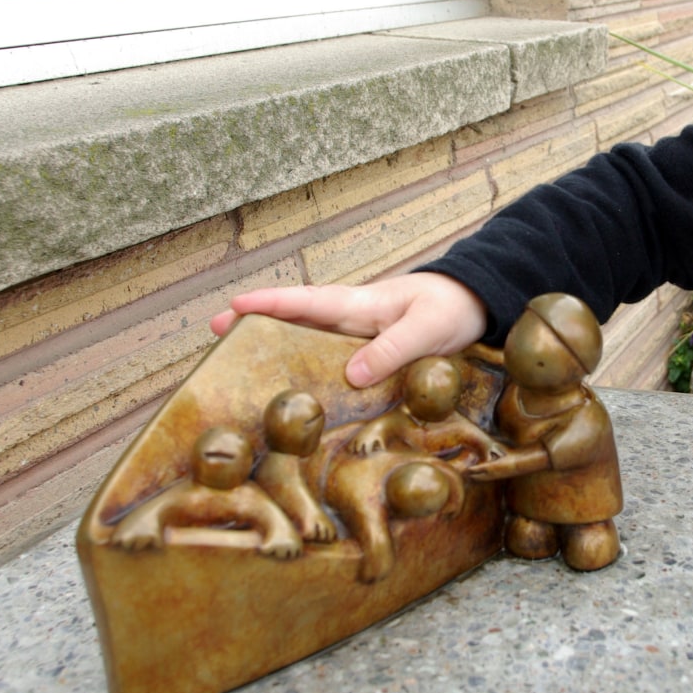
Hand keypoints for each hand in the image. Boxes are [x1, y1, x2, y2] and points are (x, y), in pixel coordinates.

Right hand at [210, 273, 487, 388]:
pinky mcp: (369, 352)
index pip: (305, 302)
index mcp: (358, 304)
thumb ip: (392, 349)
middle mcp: (350, 317)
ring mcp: (356, 334)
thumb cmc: (452, 308)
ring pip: (307, 340)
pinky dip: (308, 369)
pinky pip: (330, 360)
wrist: (478, 303)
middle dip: (254, 324)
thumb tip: (351, 375)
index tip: (233, 306)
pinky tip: (296, 389)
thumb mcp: (427, 328)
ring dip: (276, 349)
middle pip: (293, 321)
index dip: (269, 304)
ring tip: (240, 367)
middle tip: (214, 333)